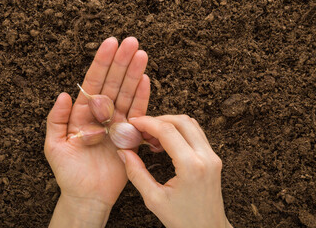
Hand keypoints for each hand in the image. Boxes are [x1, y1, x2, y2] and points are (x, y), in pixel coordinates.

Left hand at [45, 37, 149, 226]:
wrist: (87, 195)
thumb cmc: (68, 172)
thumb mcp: (54, 146)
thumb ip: (56, 119)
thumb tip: (62, 94)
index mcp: (82, 113)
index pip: (93, 83)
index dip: (101, 63)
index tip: (110, 44)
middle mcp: (101, 115)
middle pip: (112, 83)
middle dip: (121, 62)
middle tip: (131, 42)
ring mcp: (117, 124)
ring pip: (126, 94)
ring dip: (134, 74)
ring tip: (141, 54)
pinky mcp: (130, 136)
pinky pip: (137, 114)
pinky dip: (142, 98)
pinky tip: (145, 80)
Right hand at [118, 115, 232, 227]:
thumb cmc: (183, 220)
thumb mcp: (154, 199)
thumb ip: (136, 173)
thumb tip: (124, 152)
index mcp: (191, 166)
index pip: (167, 131)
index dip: (147, 123)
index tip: (133, 123)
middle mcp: (206, 157)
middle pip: (181, 121)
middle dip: (158, 120)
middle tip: (141, 129)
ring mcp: (212, 157)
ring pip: (191, 124)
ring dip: (169, 124)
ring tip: (151, 137)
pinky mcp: (213, 158)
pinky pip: (196, 134)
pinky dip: (179, 131)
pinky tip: (165, 143)